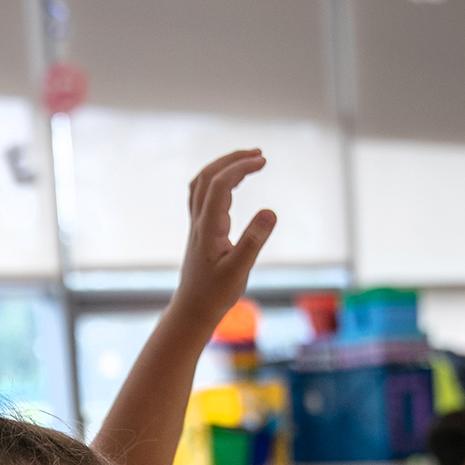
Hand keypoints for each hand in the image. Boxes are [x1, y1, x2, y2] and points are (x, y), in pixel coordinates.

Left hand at [170, 150, 277, 327]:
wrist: (192, 309)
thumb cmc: (215, 294)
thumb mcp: (239, 270)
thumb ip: (254, 241)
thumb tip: (271, 211)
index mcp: (208, 227)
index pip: (220, 184)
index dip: (241, 167)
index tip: (262, 161)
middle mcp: (199, 221)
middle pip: (208, 177)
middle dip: (232, 160)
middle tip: (259, 154)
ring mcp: (196, 225)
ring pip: (201, 184)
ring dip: (222, 167)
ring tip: (247, 161)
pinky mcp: (199, 231)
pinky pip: (201, 195)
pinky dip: (216, 180)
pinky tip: (231, 184)